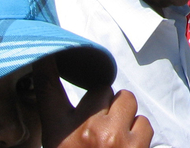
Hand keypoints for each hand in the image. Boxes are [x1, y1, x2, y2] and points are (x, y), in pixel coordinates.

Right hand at [34, 57, 152, 147]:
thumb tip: (81, 102)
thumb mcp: (58, 145)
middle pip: (102, 90)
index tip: (46, 51)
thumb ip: (66, 123)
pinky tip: (127, 147)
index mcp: (59, 135)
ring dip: (124, 116)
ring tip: (115, 138)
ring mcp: (113, 137)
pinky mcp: (137, 145)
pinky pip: (143, 121)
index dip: (46, 67)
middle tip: (99, 130)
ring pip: (126, 100)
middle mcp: (85, 131)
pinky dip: (138, 133)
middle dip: (104, 105)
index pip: (49, 90)